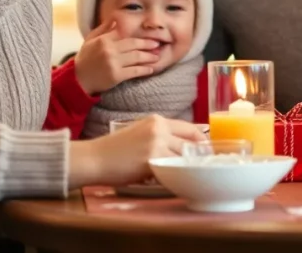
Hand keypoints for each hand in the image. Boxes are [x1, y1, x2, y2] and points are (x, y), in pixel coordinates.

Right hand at [69, 115, 206, 187]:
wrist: (95, 158)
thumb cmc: (115, 150)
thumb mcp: (140, 132)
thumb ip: (160, 136)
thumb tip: (183, 148)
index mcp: (157, 120)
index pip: (190, 128)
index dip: (201, 141)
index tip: (207, 152)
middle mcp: (159, 128)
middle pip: (191, 143)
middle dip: (199, 156)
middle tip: (203, 166)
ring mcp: (156, 143)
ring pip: (183, 158)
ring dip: (186, 168)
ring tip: (187, 176)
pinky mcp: (151, 159)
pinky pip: (171, 170)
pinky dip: (174, 176)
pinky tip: (173, 181)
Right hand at [74, 21, 160, 94]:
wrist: (77, 79)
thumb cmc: (85, 58)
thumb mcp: (91, 39)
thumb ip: (104, 28)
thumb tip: (115, 17)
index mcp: (104, 40)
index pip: (125, 35)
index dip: (138, 36)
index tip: (148, 36)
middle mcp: (110, 50)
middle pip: (134, 45)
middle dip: (147, 44)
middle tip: (157, 44)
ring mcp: (113, 63)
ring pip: (136, 57)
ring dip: (149, 57)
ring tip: (157, 56)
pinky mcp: (116, 76)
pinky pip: (134, 71)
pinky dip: (144, 70)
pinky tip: (151, 69)